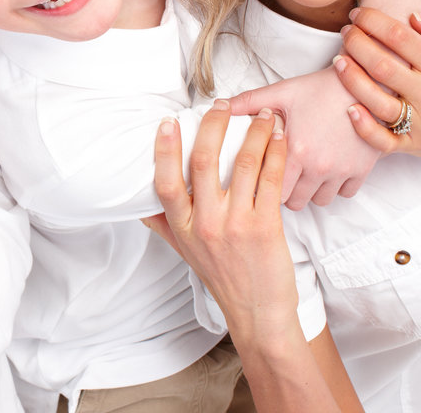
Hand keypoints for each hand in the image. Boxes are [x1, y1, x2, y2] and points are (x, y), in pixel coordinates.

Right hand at [146, 103, 297, 333]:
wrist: (258, 313)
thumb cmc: (223, 279)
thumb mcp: (184, 251)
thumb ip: (163, 224)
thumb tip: (141, 200)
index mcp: (183, 228)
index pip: (165, 183)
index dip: (164, 150)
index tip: (167, 123)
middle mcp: (206, 224)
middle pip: (202, 163)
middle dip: (212, 126)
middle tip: (220, 106)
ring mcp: (236, 224)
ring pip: (242, 164)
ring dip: (253, 133)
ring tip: (261, 114)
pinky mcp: (266, 227)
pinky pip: (270, 180)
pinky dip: (275, 153)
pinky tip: (278, 138)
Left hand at [229, 67, 378, 207]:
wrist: (366, 83)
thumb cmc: (322, 88)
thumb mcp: (281, 91)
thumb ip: (248, 102)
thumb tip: (219, 106)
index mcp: (294, 150)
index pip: (270, 190)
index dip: (263, 186)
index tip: (260, 178)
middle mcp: (318, 166)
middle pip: (294, 202)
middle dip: (285, 192)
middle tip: (281, 177)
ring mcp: (341, 171)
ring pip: (320, 201)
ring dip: (310, 191)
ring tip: (304, 174)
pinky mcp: (361, 170)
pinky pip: (346, 193)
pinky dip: (336, 187)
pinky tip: (327, 171)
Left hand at [336, 7, 420, 166]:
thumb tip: (415, 15)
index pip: (400, 37)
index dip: (373, 21)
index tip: (358, 13)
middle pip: (382, 66)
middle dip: (356, 45)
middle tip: (345, 32)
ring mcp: (419, 122)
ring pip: (377, 102)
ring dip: (351, 79)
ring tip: (337, 60)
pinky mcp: (410, 144)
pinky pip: (382, 141)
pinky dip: (364, 127)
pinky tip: (349, 109)